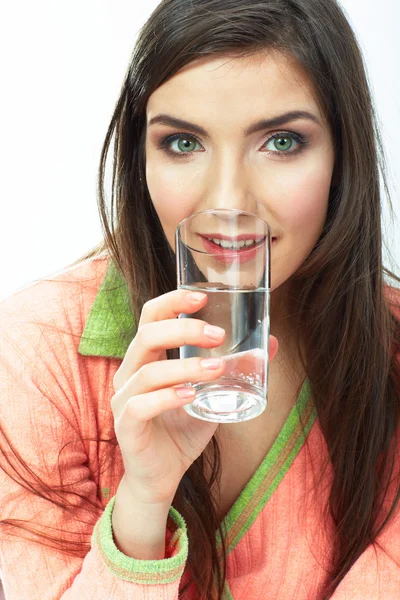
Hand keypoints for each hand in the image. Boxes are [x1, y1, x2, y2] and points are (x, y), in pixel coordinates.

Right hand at [111, 289, 278, 505]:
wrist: (162, 476)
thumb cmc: (182, 430)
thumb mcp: (213, 395)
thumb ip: (234, 370)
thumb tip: (271, 343)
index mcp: (146, 358)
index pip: (150, 318)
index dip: (172, 302)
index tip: (202, 296)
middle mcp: (129, 373)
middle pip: (146, 335)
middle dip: (183, 329)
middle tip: (218, 335)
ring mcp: (124, 399)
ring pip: (147, 371)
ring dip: (185, 367)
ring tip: (217, 368)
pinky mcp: (126, 426)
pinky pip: (141, 405)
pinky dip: (167, 397)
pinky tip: (192, 396)